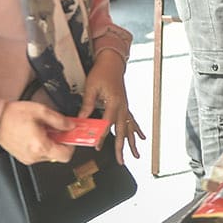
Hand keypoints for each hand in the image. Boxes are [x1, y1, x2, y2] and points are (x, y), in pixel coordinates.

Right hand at [0, 100, 75, 163]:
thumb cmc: (14, 115)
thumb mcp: (41, 111)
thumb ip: (59, 120)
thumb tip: (71, 126)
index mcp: (40, 146)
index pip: (65, 155)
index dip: (72, 144)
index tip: (71, 135)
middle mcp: (34, 156)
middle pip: (58, 155)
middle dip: (60, 141)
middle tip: (57, 128)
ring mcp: (28, 158)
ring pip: (49, 154)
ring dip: (51, 143)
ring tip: (43, 129)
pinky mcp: (23, 157)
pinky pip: (39, 154)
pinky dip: (42, 145)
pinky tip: (36, 133)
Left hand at [79, 48, 142, 164]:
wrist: (112, 62)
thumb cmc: (102, 72)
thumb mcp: (91, 87)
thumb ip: (88, 104)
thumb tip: (82, 119)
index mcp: (114, 102)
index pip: (107, 123)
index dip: (101, 136)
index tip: (97, 146)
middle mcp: (122, 106)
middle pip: (122, 131)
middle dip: (121, 147)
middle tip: (121, 160)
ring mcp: (125, 107)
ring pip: (129, 128)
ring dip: (132, 143)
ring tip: (135, 155)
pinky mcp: (125, 106)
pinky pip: (132, 121)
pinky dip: (136, 130)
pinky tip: (141, 138)